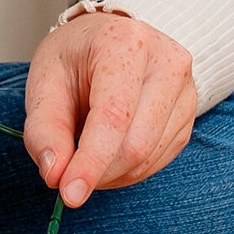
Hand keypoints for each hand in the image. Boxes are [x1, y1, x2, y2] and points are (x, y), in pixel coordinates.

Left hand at [23, 12, 196, 206]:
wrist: (106, 39)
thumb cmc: (73, 58)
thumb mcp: (44, 83)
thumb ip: (44, 131)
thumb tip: (54, 174)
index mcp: (125, 45)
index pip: (113, 116)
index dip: (91, 162)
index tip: (69, 194)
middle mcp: (166, 63)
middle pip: (136, 143)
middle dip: (97, 173)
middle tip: (65, 176)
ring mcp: (186, 89)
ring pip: (149, 157)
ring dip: (110, 174)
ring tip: (83, 156)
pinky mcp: (190, 113)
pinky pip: (160, 159)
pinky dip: (128, 170)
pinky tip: (107, 156)